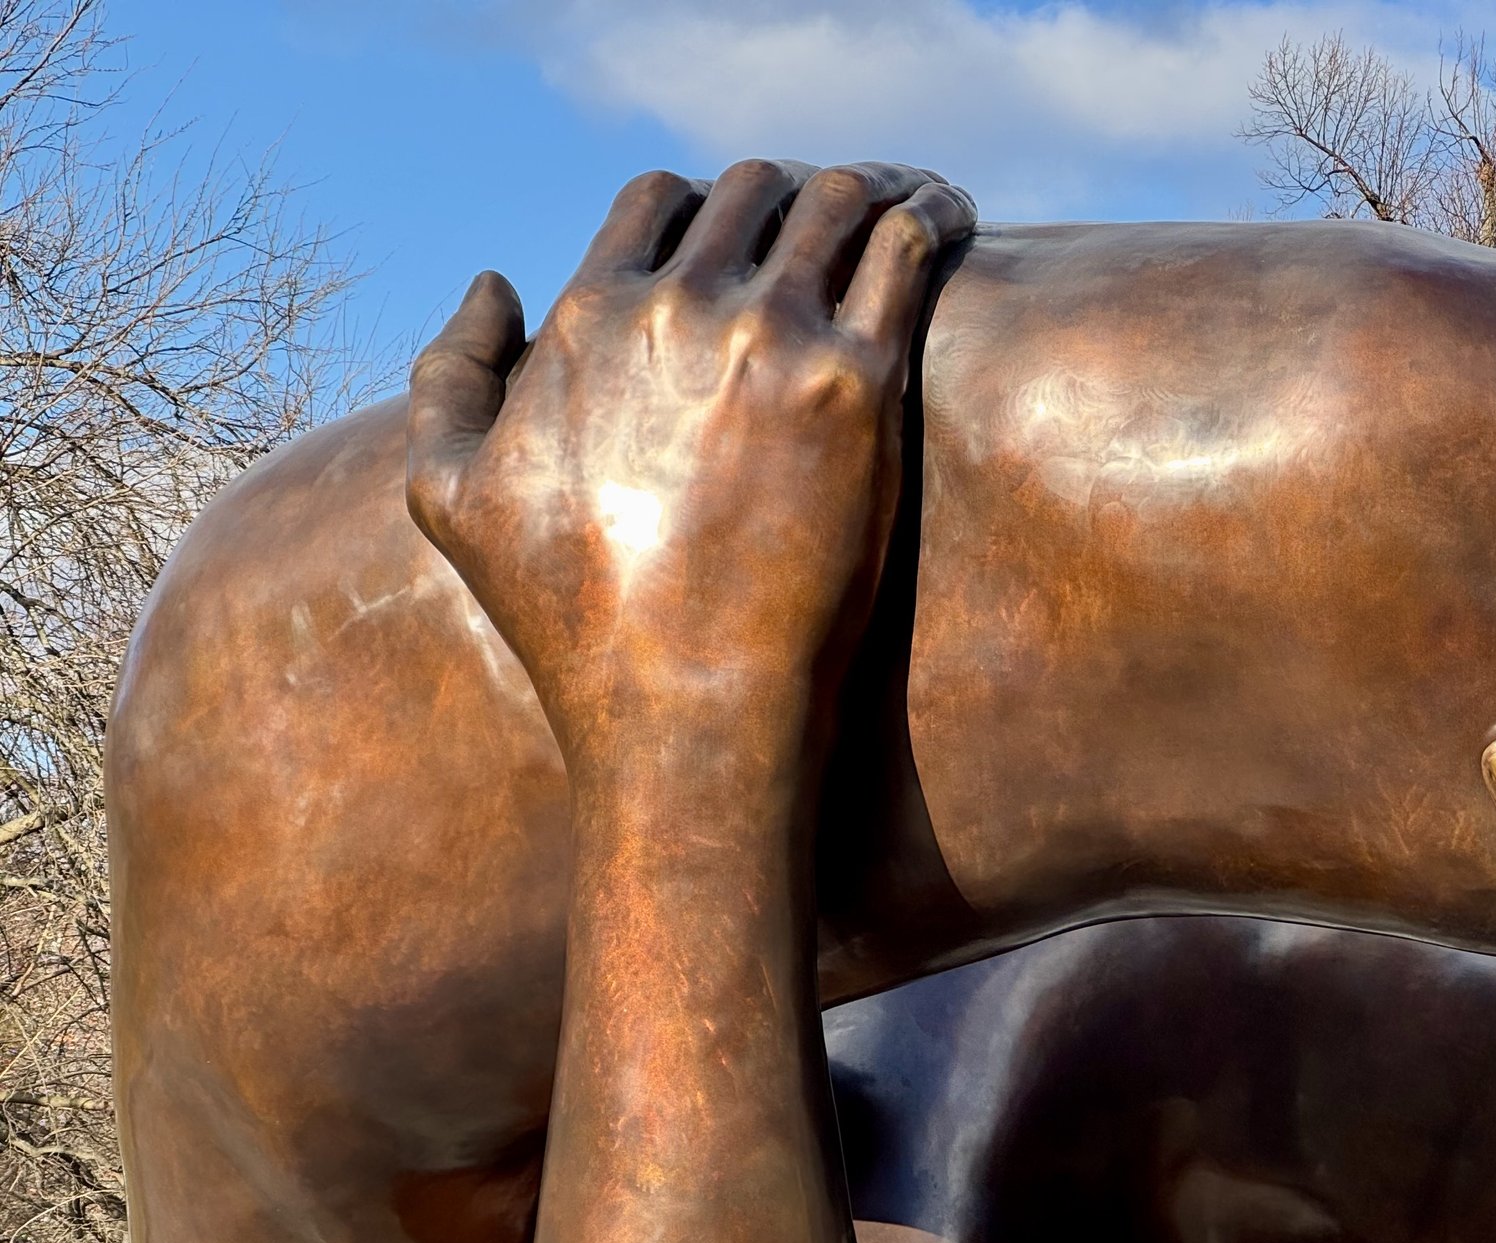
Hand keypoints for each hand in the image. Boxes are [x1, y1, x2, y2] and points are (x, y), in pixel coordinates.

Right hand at [404, 160, 973, 781]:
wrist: (689, 710)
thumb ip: (449, 376)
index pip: (655, 200)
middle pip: (752, 190)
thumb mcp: (451, 499)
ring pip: (837, 198)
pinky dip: (930, 215)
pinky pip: (907, 249)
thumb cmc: (575, 628)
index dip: (707, 205)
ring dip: (876, 184)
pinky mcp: (860, 382)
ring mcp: (772, 336)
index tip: (753, 232)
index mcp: (585, 316)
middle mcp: (677, 307)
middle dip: (795, 193)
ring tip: (913, 200)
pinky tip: (950, 219)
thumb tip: (497, 280)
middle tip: (843, 215)